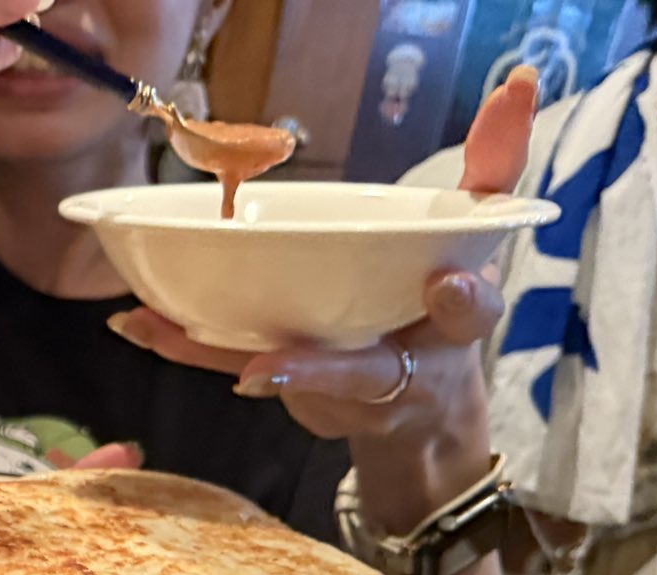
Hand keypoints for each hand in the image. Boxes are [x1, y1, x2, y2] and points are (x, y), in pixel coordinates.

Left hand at [107, 68, 539, 513]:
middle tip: (270, 367)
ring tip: (170, 336)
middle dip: (322, 371)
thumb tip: (520, 82)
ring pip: (290, 378)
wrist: (413, 411)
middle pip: (369, 372)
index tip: (446, 286)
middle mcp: (400, 366)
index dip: (459, 301)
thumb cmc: (438, 307)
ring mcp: (339, 388)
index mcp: (457, 322)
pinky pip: (235, 364)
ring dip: (221, 361)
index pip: (470, 313)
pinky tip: (136, 321)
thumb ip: (495, 164)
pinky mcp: (290, 387)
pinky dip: (184, 344)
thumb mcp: (476, 234)